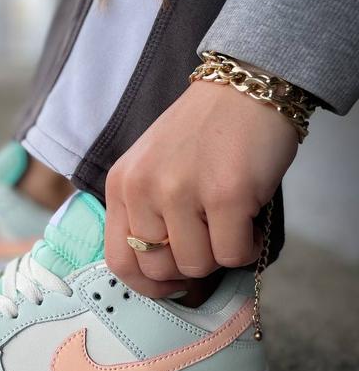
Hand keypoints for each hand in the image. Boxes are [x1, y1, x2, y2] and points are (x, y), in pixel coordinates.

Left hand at [105, 80, 298, 297]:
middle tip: (211, 238)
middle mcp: (144, 188)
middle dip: (190, 265)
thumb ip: (147, 213)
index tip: (171, 282)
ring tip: (233, 222)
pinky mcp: (225, 194)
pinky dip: (249, 247)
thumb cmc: (205, 133)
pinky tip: (252, 220)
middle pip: (159, 269)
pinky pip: (233, 254)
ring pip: (197, 266)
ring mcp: (182, 191)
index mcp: (122, 184)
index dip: (147, 283)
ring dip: (221, 254)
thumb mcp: (154, 167)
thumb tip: (161, 274)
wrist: (248, 86)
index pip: (119, 260)